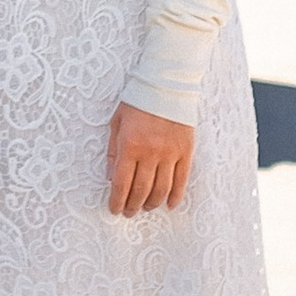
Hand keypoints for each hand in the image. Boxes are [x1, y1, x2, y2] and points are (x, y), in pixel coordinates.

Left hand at [106, 102, 194, 216]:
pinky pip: (181, 180)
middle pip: (141, 190)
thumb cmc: (138, 101)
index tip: (115, 209)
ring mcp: (170, 153)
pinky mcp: (185, 151)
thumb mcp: (117, 122)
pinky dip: (175, 196)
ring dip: (152, 203)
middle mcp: (150, 153)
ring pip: (161, 189)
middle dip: (133, 206)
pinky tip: (169, 204)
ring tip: (145, 208)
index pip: (122, 183)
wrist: (166, 83)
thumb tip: (110, 177)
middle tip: (129, 212)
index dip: (117, 201)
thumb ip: (113, 151)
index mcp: (130, 145)